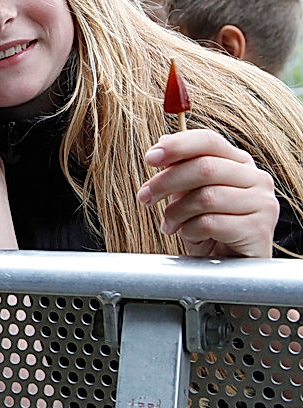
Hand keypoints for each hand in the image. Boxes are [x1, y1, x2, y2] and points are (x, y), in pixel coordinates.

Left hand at [140, 130, 277, 257]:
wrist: (231, 266)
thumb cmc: (210, 228)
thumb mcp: (190, 194)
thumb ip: (181, 170)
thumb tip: (160, 146)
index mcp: (239, 163)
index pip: (208, 140)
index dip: (177, 145)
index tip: (150, 158)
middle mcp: (256, 178)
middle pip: (204, 167)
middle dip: (166, 182)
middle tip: (145, 197)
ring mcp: (262, 203)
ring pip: (206, 197)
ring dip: (176, 212)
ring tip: (170, 225)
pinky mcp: (259, 229)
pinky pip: (211, 223)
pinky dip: (190, 231)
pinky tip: (191, 237)